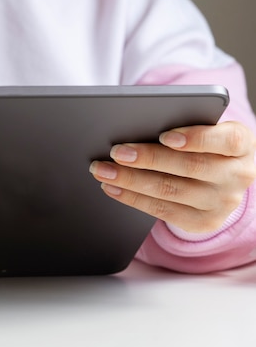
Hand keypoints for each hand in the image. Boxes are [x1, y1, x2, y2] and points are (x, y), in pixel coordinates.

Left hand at [89, 121, 255, 232]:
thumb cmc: (206, 146)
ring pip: (169, 190)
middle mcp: (237, 175)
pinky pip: (162, 211)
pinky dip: (132, 197)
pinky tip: (112, 187)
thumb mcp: (207, 131)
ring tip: (103, 170)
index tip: (164, 136)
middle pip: (189, 166)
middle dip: (147, 158)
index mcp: (242, 146)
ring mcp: (222, 203)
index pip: (226, 140)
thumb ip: (184, 125)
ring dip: (130, 180)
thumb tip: (139, 124)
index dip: (195, 138)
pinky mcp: (203, 222)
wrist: (223, 180)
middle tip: (116, 152)